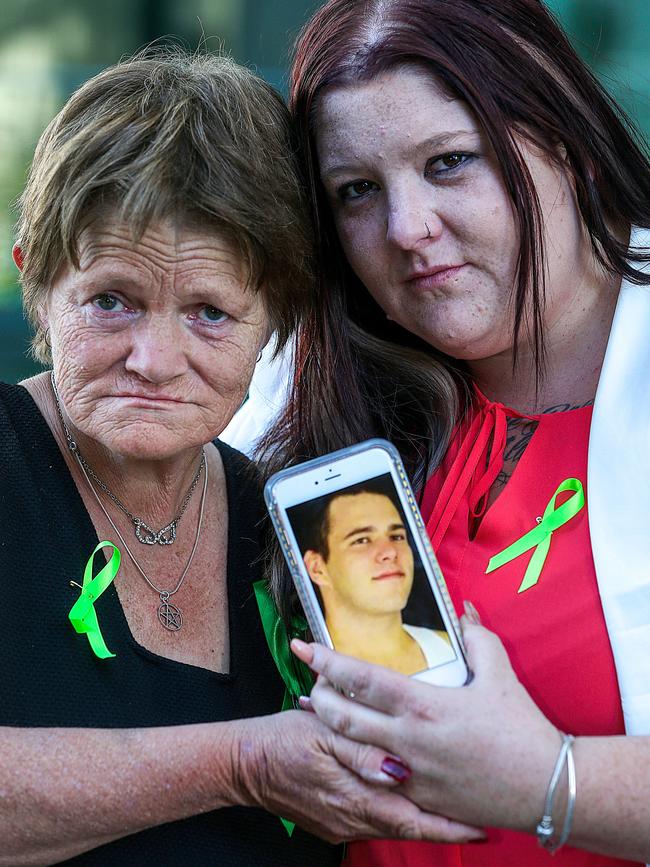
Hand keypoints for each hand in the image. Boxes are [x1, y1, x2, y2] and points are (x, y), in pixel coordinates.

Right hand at [233, 707, 485, 843]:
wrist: (244, 765)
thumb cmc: (283, 742)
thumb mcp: (320, 736)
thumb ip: (359, 752)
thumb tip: (396, 768)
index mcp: (353, 797)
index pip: (412, 819)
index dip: (449, 828)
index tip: (481, 829)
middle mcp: (352, 819)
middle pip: (409, 826)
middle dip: (446, 827)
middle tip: (481, 819)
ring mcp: (343, 823)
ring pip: (394, 823)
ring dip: (424, 818)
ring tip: (455, 805)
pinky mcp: (334, 820)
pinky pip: (374, 820)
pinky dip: (398, 811)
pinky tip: (408, 796)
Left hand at [292, 612, 560, 832]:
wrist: (545, 788)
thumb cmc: (523, 730)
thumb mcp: (500, 673)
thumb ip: (476, 638)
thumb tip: (463, 612)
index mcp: (422, 705)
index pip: (361, 678)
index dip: (328, 661)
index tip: (305, 647)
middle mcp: (407, 740)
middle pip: (342, 717)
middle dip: (317, 696)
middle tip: (310, 680)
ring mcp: (409, 773)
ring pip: (352, 750)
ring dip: (332, 727)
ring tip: (319, 710)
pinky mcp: (418, 799)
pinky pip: (376, 777)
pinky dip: (359, 759)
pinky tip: (355, 750)